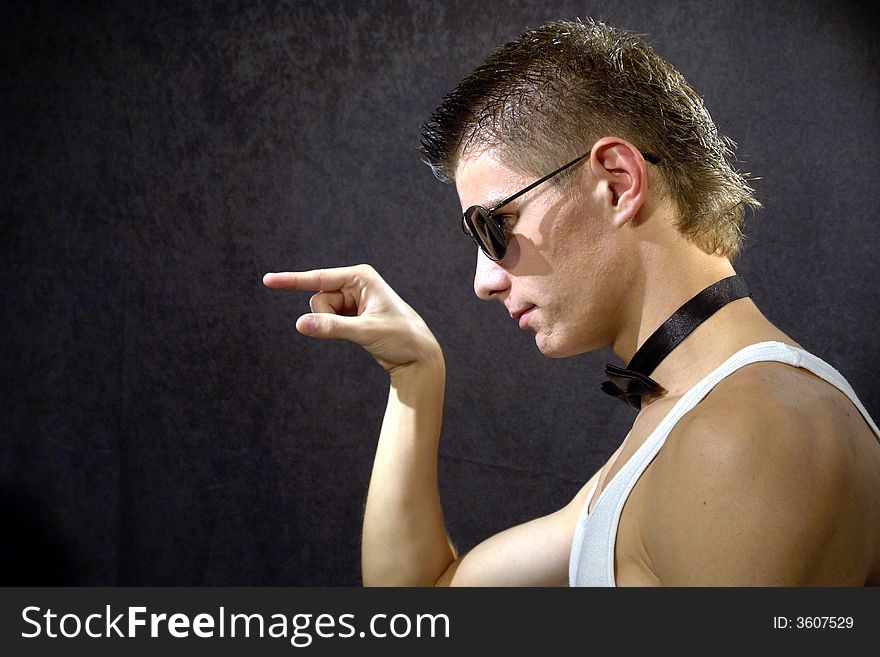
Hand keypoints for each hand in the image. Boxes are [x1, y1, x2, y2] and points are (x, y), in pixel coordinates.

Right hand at [263, 265, 442, 373]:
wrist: (418, 355)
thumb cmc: (400, 338)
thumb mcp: (365, 332)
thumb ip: (331, 328)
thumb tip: (299, 325)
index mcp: (361, 277)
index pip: (318, 278)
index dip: (292, 281)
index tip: (267, 281)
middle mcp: (355, 283)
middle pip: (318, 300)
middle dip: (327, 318)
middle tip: (358, 327)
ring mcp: (352, 298)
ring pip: (321, 312)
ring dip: (333, 326)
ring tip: (362, 330)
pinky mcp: (351, 313)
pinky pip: (328, 321)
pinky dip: (335, 329)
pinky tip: (360, 332)